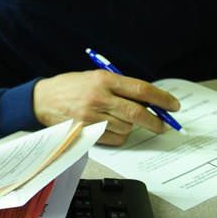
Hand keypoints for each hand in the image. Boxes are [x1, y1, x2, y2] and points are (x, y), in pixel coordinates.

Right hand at [32, 70, 180, 145]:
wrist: (42, 100)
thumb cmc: (71, 87)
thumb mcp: (96, 78)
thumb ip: (121, 87)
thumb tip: (150, 101)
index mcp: (103, 79)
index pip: (141, 90)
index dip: (162, 99)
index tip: (174, 105)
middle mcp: (99, 98)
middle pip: (138, 113)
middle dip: (157, 121)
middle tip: (164, 125)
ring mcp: (92, 117)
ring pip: (128, 128)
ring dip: (132, 127)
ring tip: (120, 119)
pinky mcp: (87, 132)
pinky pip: (116, 139)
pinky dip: (120, 136)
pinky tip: (111, 127)